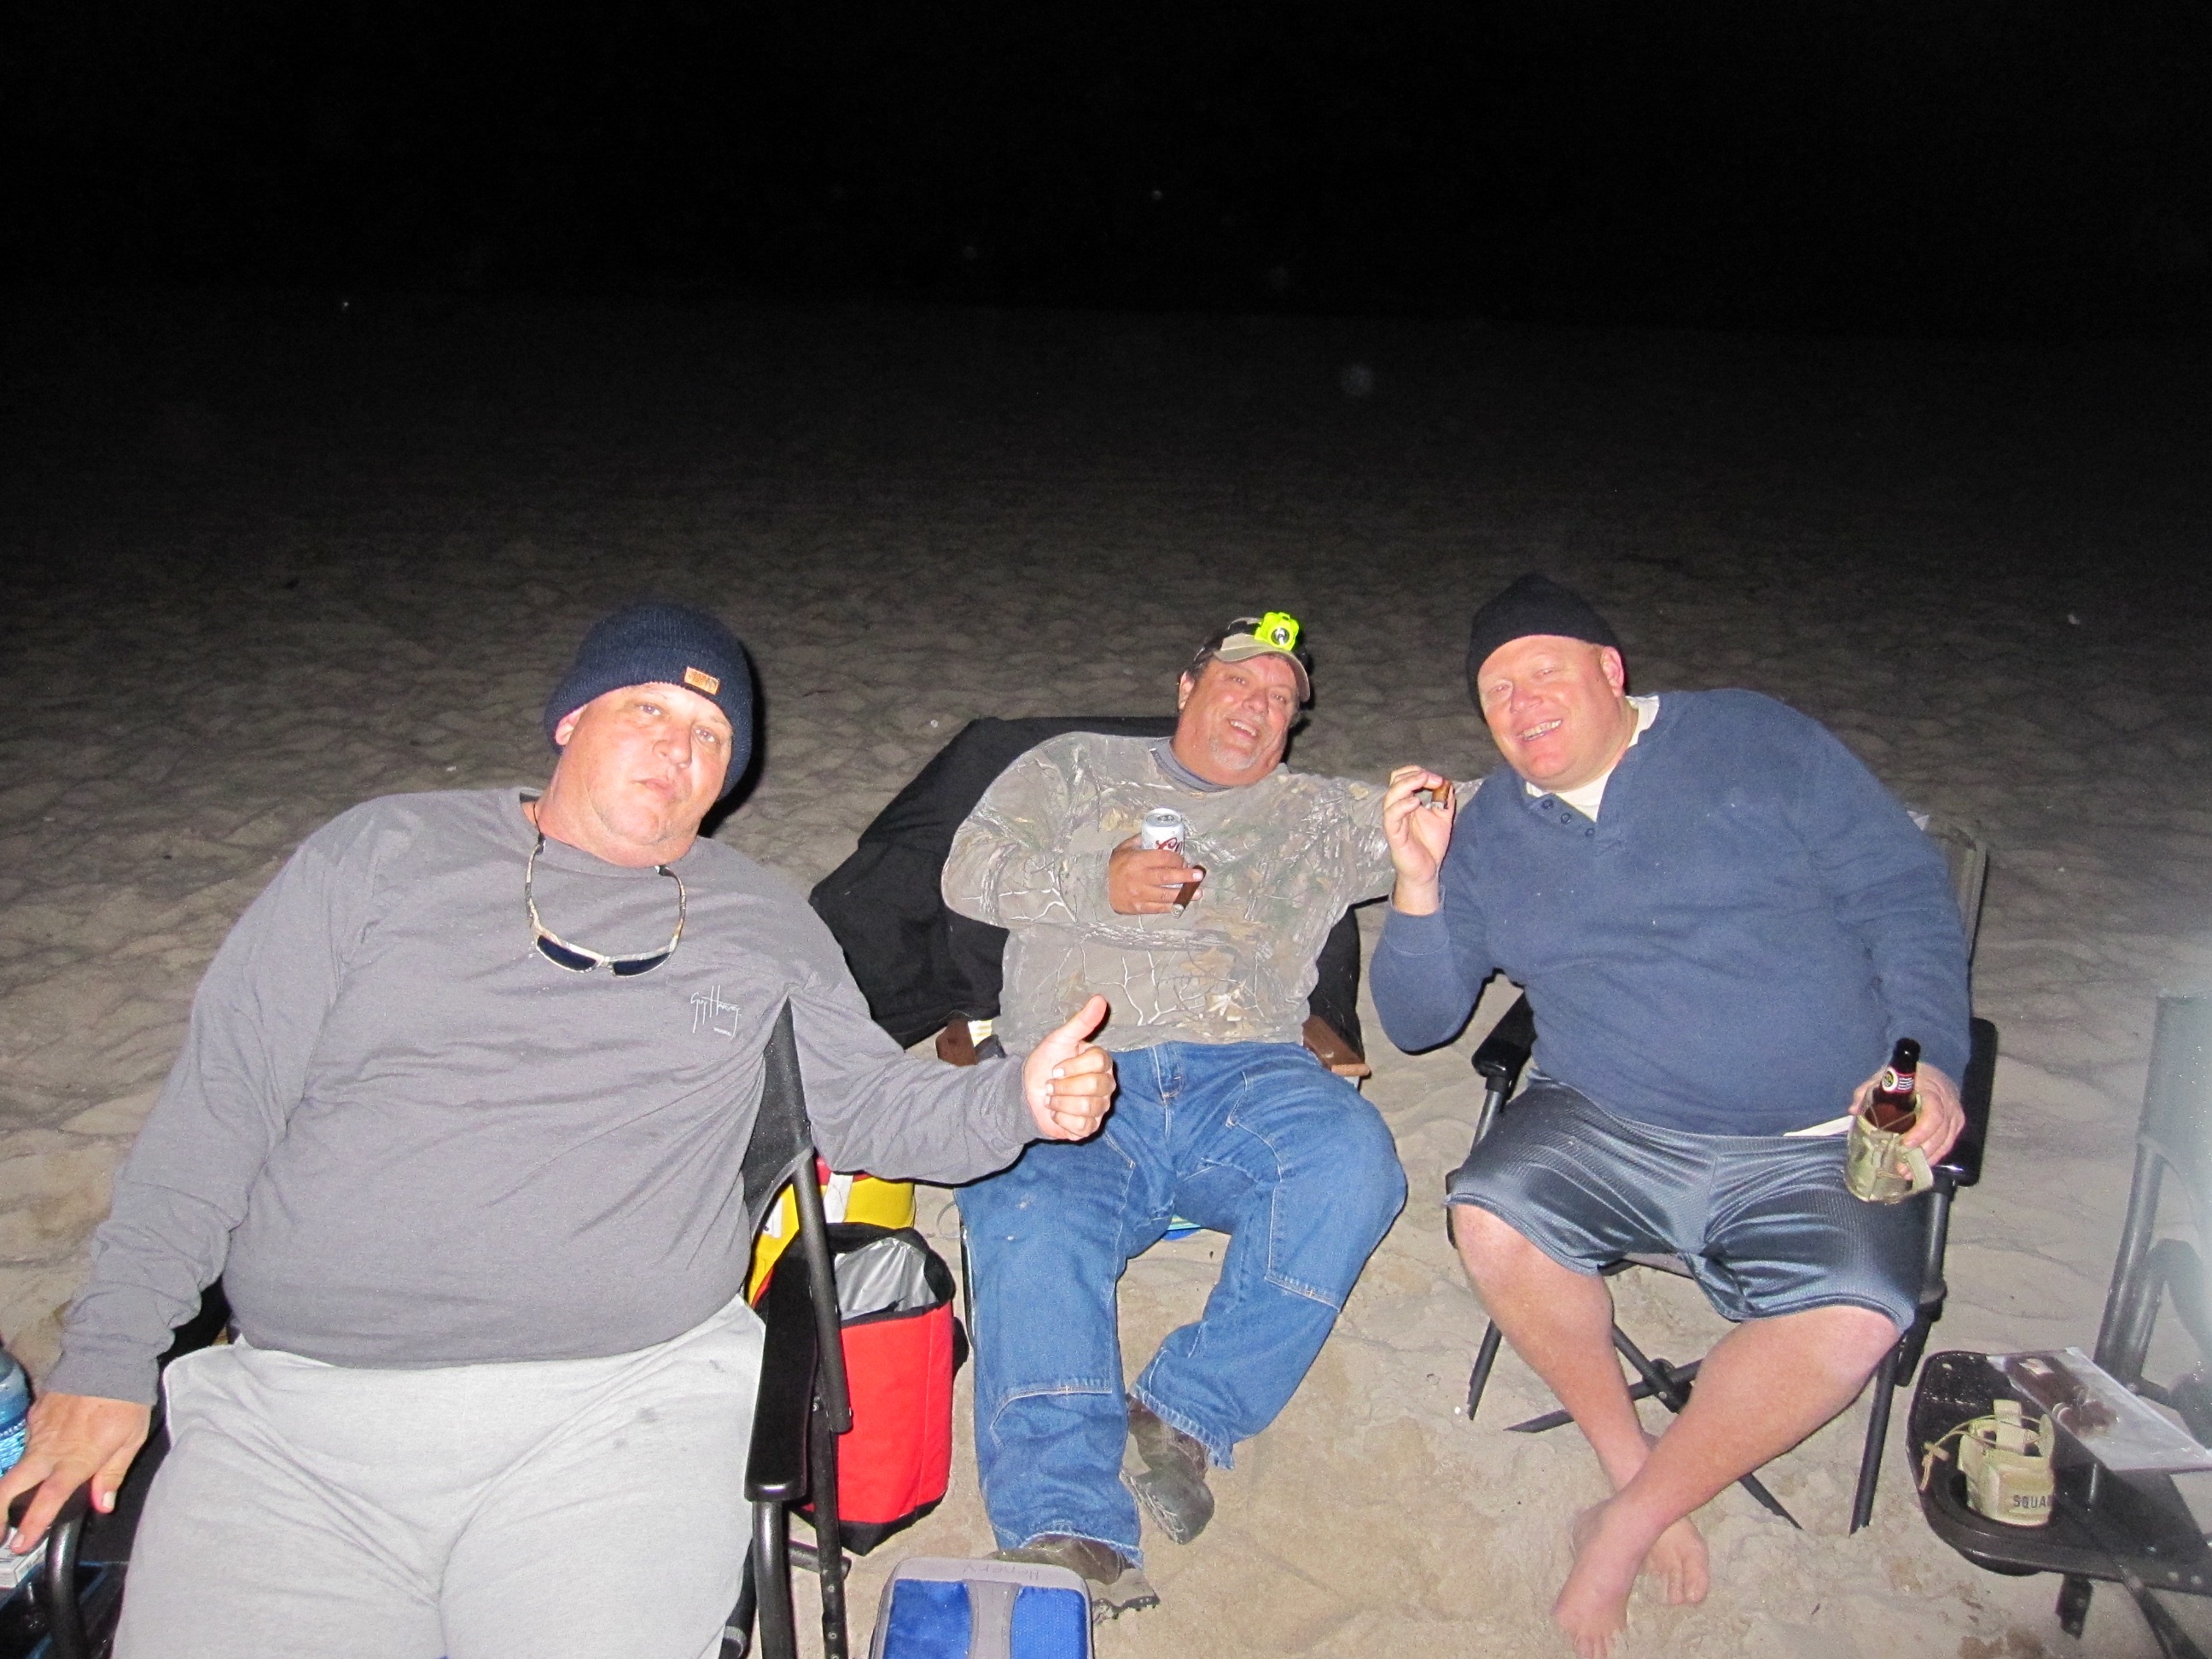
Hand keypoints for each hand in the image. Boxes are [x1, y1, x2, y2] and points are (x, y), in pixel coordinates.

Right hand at [0, 1393, 151, 1552]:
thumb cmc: (126, 1400)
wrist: (108, 1357)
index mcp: (75, 1460)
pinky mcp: (34, 1415)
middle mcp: (49, 1450)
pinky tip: (45, 1451)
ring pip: (19, 1464)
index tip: (18, 1544)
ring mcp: (38, 1431)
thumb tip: (101, 1505)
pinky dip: (33, 1452)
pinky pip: (29, 1440)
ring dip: (16, 1484)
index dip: (32, 1525)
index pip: (47, 1500)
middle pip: (10, 1486)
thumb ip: (113, 1474)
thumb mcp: (132, 1439)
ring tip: (16, 1500)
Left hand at [1021, 994, 1116, 1140]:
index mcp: (1102, 1063)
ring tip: (1051, 1098)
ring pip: (1088, 1106)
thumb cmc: (1046, 1063)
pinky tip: (1056, 1113)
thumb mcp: (1060, 1039)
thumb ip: (1082, 1021)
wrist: (1027, 1093)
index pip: (1098, 1061)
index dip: (1073, 1066)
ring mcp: (1100, 1107)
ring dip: (1060, 1102)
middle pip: (1094, 1085)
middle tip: (1051, 1084)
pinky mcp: (1090, 1127)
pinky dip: (1061, 1119)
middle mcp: (1106, 1085)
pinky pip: (1082, 1125)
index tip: (1055, 1068)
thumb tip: (1101, 999)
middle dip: (1064, 1085)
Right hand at [1107, 836, 1203, 914]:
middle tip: (1199, 875)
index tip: (1184, 859)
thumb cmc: (1114, 866)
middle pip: (1167, 876)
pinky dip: (1172, 906)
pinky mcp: (1139, 907)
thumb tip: (1158, 835)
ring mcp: (1139, 894)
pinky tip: (1183, 904)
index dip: (1177, 858)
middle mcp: (1139, 878)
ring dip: (1184, 894)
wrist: (1098, 888)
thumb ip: (1140, 840)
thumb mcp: (1123, 849)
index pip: (1163, 858)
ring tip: (1198, 893)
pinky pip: (1159, 908)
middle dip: (1185, 876)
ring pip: (1166, 894)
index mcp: (1136, 860)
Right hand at [1383, 765, 1455, 913]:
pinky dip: (1402, 806)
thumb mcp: (1443, 818)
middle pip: (1394, 780)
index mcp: (1407, 802)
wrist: (1427, 871)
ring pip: (1390, 796)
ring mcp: (1394, 821)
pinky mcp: (1394, 835)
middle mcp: (1397, 809)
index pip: (1403, 777)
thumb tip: (1447, 783)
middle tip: (1432, 779)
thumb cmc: (1430, 846)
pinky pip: (1391, 816)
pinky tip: (1416, 802)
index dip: (1418, 772)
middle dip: (1413, 774)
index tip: (1438, 779)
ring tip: (1423, 781)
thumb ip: (1445, 800)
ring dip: (1407, 784)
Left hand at [1849, 1062, 1963, 1163]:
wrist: (1929, 1073)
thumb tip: (1854, 1110)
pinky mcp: (1956, 1123)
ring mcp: (1955, 1114)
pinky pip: (1948, 1143)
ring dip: (1927, 1159)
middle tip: (1902, 1166)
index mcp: (1931, 1089)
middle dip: (1922, 1152)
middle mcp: (1948, 1102)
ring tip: (1906, 1171)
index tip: (1905, 1144)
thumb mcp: (1883, 1077)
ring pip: (1946, 1141)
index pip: (1933, 1113)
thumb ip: (1867, 1091)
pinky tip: (1919, 1165)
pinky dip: (1935, 1156)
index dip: (1921, 1131)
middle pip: (1940, 1131)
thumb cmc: (1904, 1076)